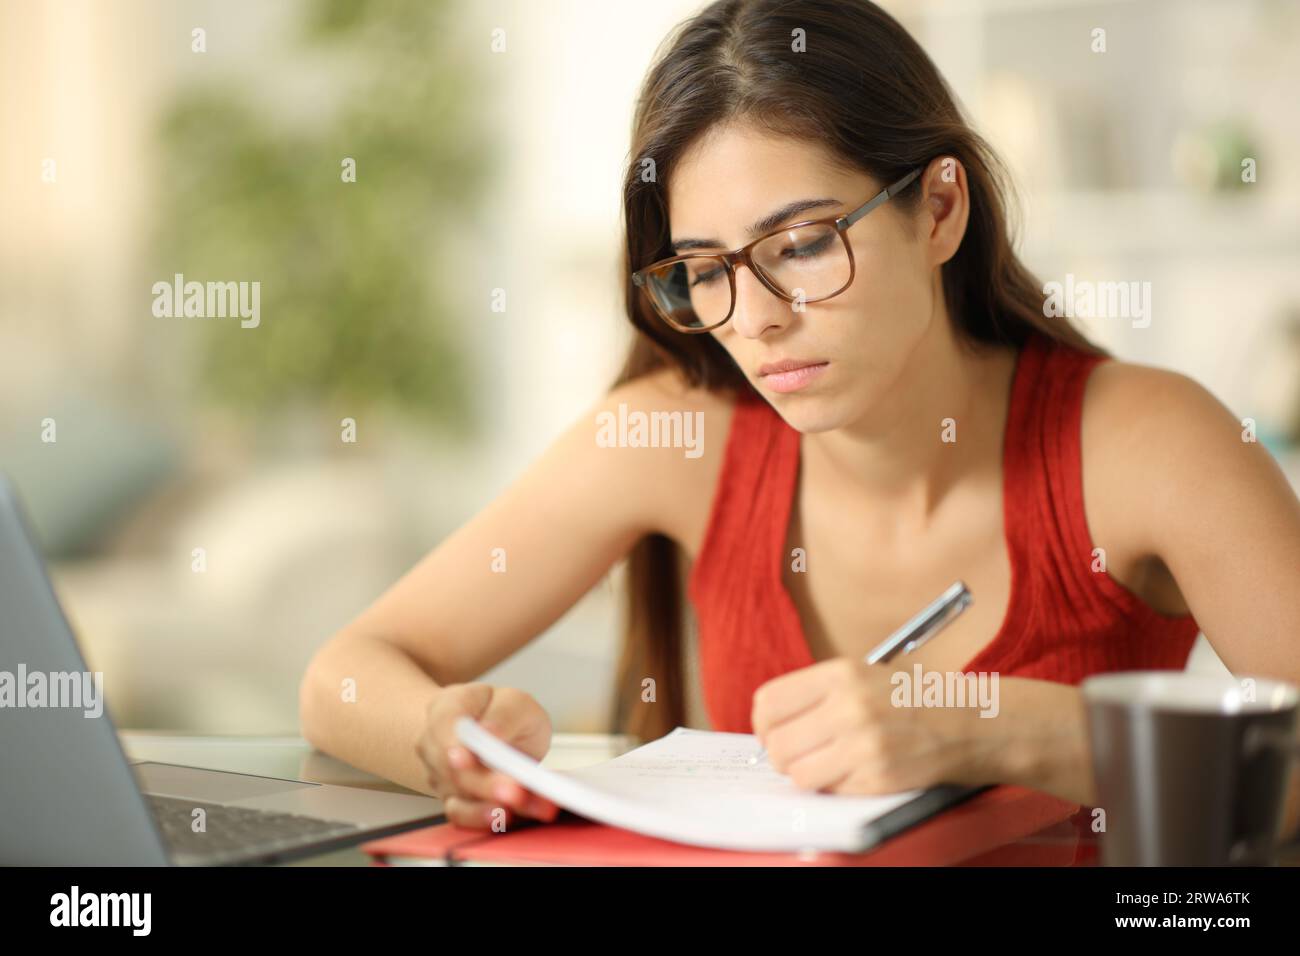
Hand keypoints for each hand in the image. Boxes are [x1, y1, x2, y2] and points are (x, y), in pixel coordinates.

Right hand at [415, 683, 559, 828]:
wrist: (497, 736)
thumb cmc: (504, 716)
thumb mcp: (514, 702)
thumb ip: (504, 713)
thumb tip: (490, 732)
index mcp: (446, 708)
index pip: (443, 725)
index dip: (453, 744)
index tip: (468, 758)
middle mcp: (435, 744)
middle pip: (451, 768)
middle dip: (484, 783)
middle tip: (514, 791)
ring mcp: (440, 775)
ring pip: (459, 795)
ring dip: (492, 804)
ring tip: (525, 804)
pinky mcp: (453, 800)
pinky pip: (463, 815)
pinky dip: (486, 818)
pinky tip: (508, 817)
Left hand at [750, 658, 986, 794]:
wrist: (963, 724)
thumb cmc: (903, 700)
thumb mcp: (858, 675)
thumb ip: (813, 694)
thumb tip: (766, 726)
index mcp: (840, 674)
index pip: (769, 702)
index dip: (763, 723)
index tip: (772, 730)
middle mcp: (850, 707)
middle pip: (777, 743)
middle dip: (781, 754)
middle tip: (797, 753)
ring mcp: (864, 745)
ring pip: (797, 773)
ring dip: (805, 773)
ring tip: (825, 763)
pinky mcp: (876, 777)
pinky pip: (829, 790)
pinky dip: (833, 786)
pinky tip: (853, 770)